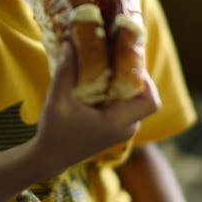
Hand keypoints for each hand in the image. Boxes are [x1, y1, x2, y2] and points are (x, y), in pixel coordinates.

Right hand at [32, 43, 159, 176]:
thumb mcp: (57, 100)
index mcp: (117, 122)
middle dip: (135, 77)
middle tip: (116, 58)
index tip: (127, 63)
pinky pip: (127, 107)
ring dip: (126, 84)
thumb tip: (70, 42)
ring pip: (136, 102)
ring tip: (108, 66)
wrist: (50, 158)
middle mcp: (126, 128)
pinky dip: (119, 93)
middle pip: (145, 98)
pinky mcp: (116, 129)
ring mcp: (122, 131)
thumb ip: (65, 71)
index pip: (151, 102)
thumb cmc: (54, 132)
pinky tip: (101, 81)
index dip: (147, 80)